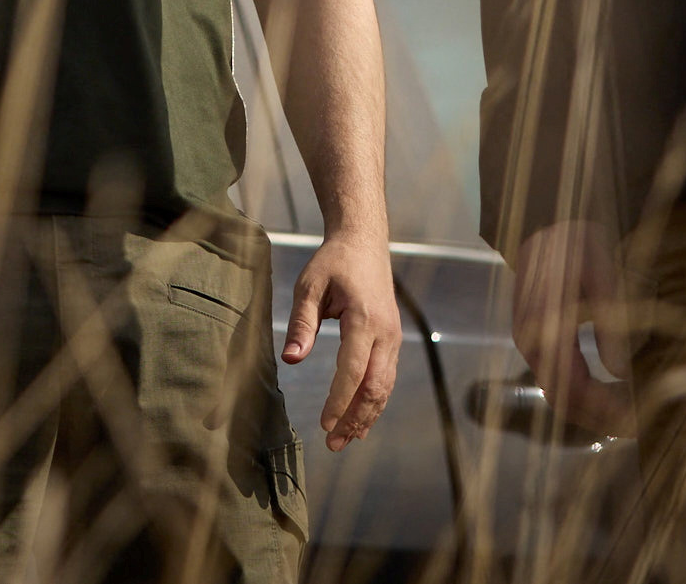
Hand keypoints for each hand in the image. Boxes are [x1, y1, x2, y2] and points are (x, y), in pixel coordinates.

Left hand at [284, 229, 399, 450]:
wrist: (364, 242)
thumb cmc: (333, 262)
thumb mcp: (309, 285)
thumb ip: (302, 322)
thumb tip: (291, 359)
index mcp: (365, 319)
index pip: (353, 371)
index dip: (339, 401)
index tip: (324, 425)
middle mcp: (386, 333)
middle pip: (374, 387)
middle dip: (355, 418)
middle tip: (334, 444)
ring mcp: (393, 338)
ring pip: (384, 387)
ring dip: (366, 415)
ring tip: (346, 440)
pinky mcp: (392, 340)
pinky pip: (386, 378)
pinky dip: (375, 402)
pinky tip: (362, 420)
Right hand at [511, 219, 633, 439]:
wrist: (548, 218)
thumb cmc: (578, 243)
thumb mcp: (603, 276)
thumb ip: (611, 325)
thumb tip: (622, 374)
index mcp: (544, 328)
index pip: (571, 387)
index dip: (603, 410)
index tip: (635, 419)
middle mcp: (531, 342)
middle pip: (561, 399)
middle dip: (598, 419)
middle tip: (637, 427)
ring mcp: (530, 341)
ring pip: (556, 391)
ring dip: (589, 410)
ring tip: (626, 416)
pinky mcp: (536, 337)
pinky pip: (555, 377)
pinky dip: (580, 393)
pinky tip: (607, 393)